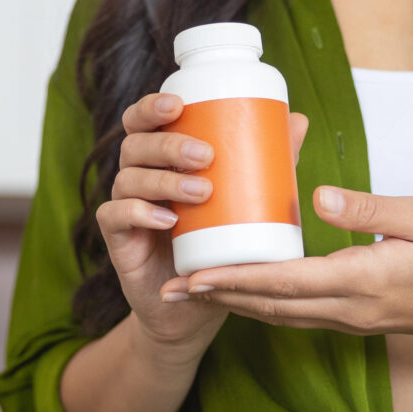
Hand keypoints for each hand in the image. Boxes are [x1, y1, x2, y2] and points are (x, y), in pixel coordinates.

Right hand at [96, 91, 309, 354]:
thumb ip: (266, 162)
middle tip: (206, 156)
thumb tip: (298, 120)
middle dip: (168, 145)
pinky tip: (166, 220)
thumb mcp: (247, 201)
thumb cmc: (218, 244)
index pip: (143, 121)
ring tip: (201, 192)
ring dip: (163, 181)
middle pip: (136, 145)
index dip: (151, 107)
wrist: (195, 306)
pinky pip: (114, 215)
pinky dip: (139, 212)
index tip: (178, 104)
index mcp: (160, 158)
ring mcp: (125, 206)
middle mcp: (138, 176)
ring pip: (128, 178)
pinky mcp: (118, 239)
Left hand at [185, 187, 412, 339]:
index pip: (285, 282)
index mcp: (360, 282)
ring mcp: (348, 320)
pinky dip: (262, 305)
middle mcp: (347, 309)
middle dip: (218, 297)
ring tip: (193, 292)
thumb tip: (316, 196)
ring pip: (278, 316)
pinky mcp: (353, 320)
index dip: (235, 279)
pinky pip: (296, 316)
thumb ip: (369, 208)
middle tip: (170, 288)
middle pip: (269, 306)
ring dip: (234, 304)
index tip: (195, 276)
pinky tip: (243, 291)